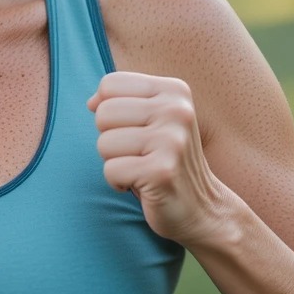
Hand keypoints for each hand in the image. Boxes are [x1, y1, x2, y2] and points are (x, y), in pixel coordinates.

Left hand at [87, 71, 227, 245]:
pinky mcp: (162, 171)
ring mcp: (172, 140)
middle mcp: (176, 110)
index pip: (109, 85)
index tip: (134, 130)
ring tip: (141, 168)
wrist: (202, 207)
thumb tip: (91, 102)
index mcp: (174, 90)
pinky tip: (142, 185)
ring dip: (115, 162)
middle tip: (138, 154)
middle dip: (110, 139)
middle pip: (103, 113)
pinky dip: (118, 182)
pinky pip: (111, 170)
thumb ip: (121, 101)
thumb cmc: (164, 160)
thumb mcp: (149, 119)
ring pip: (104, 143)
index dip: (110, 112)